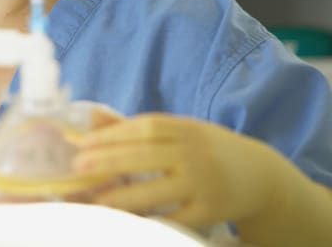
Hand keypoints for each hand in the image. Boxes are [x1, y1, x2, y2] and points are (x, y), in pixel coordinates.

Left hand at [72, 113, 286, 229]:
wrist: (260, 177)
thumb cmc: (206, 151)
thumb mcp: (181, 131)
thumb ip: (138, 127)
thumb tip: (91, 118)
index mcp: (186, 129)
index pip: (145, 128)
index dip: (112, 134)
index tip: (81, 143)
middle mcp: (195, 154)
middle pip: (146, 155)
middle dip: (109, 161)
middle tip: (78, 167)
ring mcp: (204, 184)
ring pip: (157, 191)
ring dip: (123, 196)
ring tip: (96, 199)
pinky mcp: (210, 212)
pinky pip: (174, 218)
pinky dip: (149, 220)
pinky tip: (125, 220)